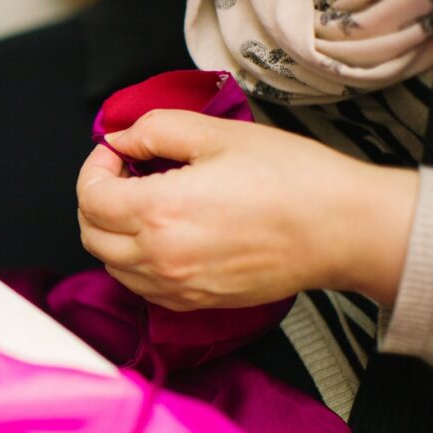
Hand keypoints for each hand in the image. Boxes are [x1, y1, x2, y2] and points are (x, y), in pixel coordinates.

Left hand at [76, 109, 417, 309]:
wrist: (342, 229)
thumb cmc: (292, 179)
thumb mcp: (218, 134)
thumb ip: (156, 131)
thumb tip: (120, 138)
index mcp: (159, 211)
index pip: (89, 196)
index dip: (95, 166)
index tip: (116, 152)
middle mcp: (160, 257)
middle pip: (90, 233)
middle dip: (97, 198)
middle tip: (125, 173)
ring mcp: (176, 285)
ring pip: (110, 263)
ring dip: (112, 231)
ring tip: (144, 202)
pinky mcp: (194, 302)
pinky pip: (140, 286)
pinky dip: (134, 261)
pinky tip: (162, 235)